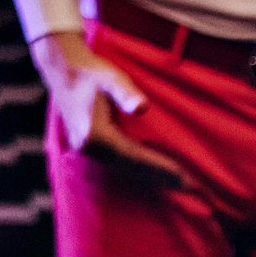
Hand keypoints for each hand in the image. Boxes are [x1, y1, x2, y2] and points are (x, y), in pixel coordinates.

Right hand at [31, 31, 185, 190]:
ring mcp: (86, 148)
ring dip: (152, 174)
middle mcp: (88, 147)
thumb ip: (126, 93)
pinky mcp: (87, 146)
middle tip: (194, 188)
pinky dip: (138, 167)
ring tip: (180, 183)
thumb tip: (142, 108)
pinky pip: (118, 161)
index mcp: (94, 135)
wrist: (62, 68)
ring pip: (125, 167)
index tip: (188, 180)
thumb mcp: (111, 79)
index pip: (136, 157)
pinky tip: (153, 169)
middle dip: (162, 177)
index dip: (163, 168)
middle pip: (132, 168)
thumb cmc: (90, 72)